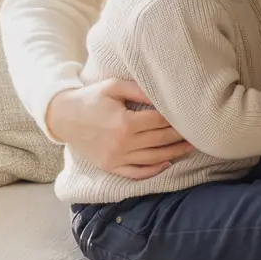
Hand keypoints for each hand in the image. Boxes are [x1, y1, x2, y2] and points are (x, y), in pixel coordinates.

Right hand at [44, 79, 192, 179]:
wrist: (63, 117)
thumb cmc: (90, 98)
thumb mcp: (114, 87)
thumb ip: (140, 90)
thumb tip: (163, 95)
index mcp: (124, 122)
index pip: (159, 121)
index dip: (176, 118)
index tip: (190, 115)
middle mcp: (122, 143)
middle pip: (160, 140)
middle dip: (181, 136)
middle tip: (197, 131)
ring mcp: (116, 158)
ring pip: (153, 159)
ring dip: (174, 153)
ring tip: (190, 147)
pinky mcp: (110, 167)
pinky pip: (136, 173)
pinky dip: (153, 171)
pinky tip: (167, 164)